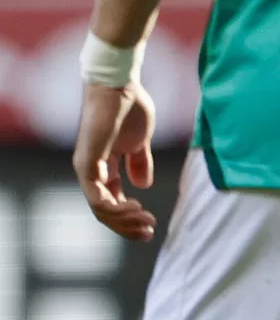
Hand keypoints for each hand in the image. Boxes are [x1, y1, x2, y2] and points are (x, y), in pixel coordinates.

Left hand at [73, 82, 157, 240]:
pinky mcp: (87, 164)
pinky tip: (135, 206)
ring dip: (124, 219)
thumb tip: (143, 185)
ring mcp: (87, 169)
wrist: (120, 86)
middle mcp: (91, 172)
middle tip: (149, 233)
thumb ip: (140, 162)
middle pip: (106, 211)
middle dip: (128, 225)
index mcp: (104, 167)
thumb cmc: (130, 107)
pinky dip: (115, 206)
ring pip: (101, 209)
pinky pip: (97, 196)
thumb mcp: (141, 141)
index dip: (130, 216)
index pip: (112, 201)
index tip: (152, 224)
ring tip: (146, 219)